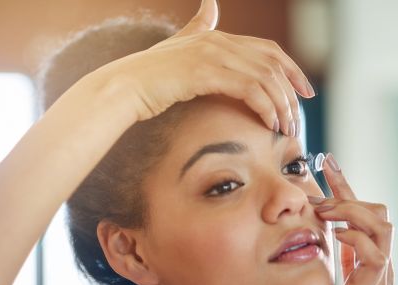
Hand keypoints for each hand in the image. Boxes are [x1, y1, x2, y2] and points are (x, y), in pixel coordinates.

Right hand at [90, 0, 314, 135]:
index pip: (268, 50)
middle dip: (293, 90)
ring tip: (287, 127)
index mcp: (217, 37)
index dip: (291, 69)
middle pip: (273, 63)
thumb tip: (210, 4)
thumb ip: (198, 27)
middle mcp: (219, 41)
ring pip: (265, 78)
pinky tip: (270, 123)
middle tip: (300, 114)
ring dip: (281, 105)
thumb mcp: (179, 48)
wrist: (126, 86)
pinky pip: (249, 89)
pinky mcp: (206, 73)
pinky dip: (265, 107)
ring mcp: (213, 55)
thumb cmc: (152, 77)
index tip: (303, 91)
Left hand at [308, 153, 397, 284]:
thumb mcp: (347, 282)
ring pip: (379, 225)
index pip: (357, 211)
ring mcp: (379, 272)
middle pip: (376, 210)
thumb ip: (344, 259)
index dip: (342, 184)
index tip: (325, 160)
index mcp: (367, 255)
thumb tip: (329, 236)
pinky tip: (337, 237)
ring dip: (350, 212)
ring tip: (325, 212)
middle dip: (346, 193)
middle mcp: (378, 258)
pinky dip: (354, 239)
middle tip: (320, 189)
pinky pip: (373, 254)